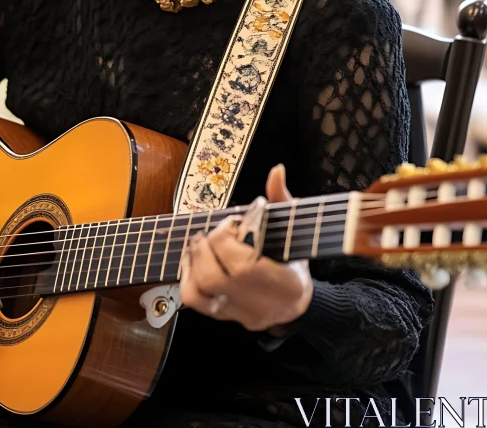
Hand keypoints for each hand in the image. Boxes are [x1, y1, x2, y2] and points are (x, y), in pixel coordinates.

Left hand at [180, 164, 312, 332]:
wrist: (299, 304)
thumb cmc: (295, 262)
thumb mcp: (294, 230)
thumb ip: (282, 200)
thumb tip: (276, 171)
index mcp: (286, 284)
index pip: (244, 266)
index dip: (228, 239)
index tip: (233, 222)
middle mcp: (262, 305)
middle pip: (217, 278)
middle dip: (207, 247)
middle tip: (214, 231)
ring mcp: (242, 314)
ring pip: (201, 291)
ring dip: (194, 259)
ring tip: (202, 241)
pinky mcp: (227, 316)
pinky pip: (194, 300)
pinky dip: (187, 275)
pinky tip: (194, 258)